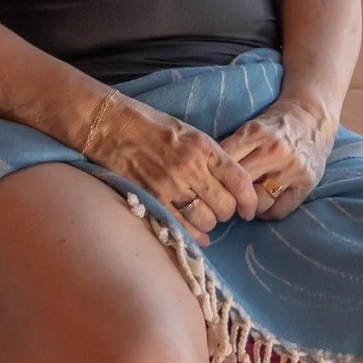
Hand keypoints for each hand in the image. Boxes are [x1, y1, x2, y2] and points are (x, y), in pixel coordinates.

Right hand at [78, 93, 258, 236]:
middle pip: (225, 206)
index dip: (249, 201)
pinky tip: (198, 236)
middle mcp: (191, 169)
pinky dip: (195, 236)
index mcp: (204, 148)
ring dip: (210, 224)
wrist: (113, 126)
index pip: (239, 181)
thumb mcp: (190, 133)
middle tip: (221, 210)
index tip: (250, 209)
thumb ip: (210, 157)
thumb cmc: (152, 125)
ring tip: (205, 220)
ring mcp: (171, 186)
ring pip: (206, 220)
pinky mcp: (152, 199)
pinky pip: (182, 228)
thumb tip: (229, 182)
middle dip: (228, 213)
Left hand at [216, 98, 334, 221]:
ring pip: (259, 202)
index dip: (213, 176)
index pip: (225, 162)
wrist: (313, 117)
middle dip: (229, 195)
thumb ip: (233, 146)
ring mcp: (292, 170)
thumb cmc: (276, 124)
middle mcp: (274, 152)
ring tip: (244, 203)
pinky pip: (279, 211)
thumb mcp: (252, 126)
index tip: (210, 183)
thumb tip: (208, 173)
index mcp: (256, 133)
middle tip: (224, 198)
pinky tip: (262, 206)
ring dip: (248, 207)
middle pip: (240, 186)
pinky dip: (267, 213)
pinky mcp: (306, 184)